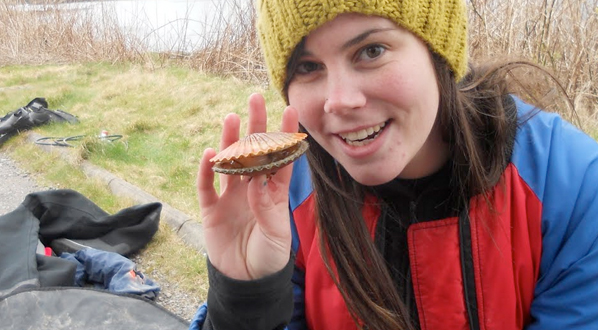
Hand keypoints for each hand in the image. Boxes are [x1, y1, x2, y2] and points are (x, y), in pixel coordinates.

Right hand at [197, 93, 297, 279]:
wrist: (246, 280)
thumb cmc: (268, 256)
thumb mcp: (275, 234)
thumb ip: (266, 207)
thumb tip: (255, 181)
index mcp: (272, 193)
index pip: (280, 158)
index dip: (284, 135)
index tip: (289, 110)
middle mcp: (251, 189)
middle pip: (253, 153)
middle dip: (255, 127)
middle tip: (255, 99)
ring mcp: (230, 197)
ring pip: (229, 163)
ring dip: (229, 141)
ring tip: (231, 118)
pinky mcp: (211, 209)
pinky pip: (207, 186)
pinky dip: (206, 171)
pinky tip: (209, 153)